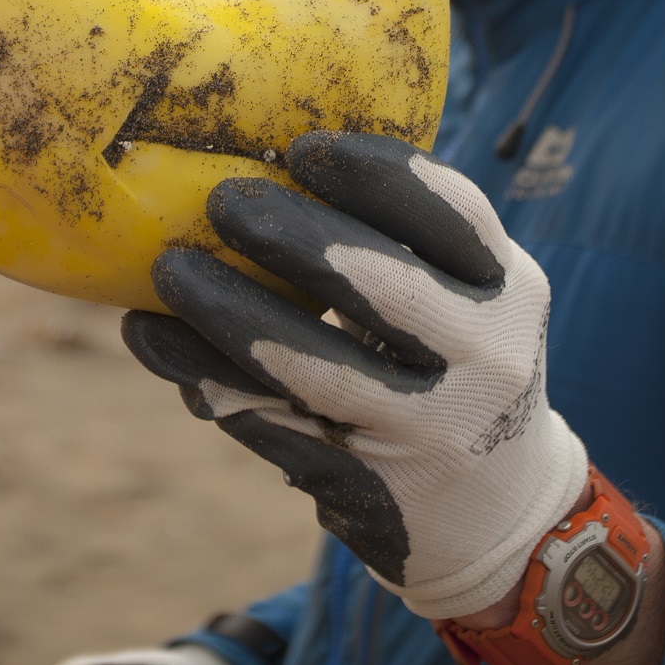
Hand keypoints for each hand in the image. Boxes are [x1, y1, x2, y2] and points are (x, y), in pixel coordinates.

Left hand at [123, 132, 587, 620]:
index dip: (374, 172)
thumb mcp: (469, 303)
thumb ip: (407, 245)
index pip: (451, 213)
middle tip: (221, 201)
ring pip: (314, 365)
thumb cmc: (458, 370)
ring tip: (170, 269)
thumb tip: (273, 162)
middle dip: (293, 235)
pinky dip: (203, 375)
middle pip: (384, 285)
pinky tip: (154, 338)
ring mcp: (428, 432)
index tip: (302, 148)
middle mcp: (485, 360)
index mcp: (510, 290)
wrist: (502, 515)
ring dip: (229, 310)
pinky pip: (271, 422)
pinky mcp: (369, 490)